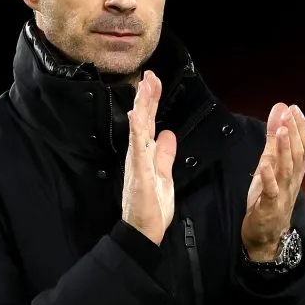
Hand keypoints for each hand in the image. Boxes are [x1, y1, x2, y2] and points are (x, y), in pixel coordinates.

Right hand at [121, 70, 177, 245]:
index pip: (148, 122)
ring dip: (142, 107)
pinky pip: (137, 150)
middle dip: (146, 96)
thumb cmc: (152, 206)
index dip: (151, 101)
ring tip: (144, 87)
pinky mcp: (139, 173)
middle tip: (149, 74)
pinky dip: (136, 133)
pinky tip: (135, 117)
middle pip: (142, 120)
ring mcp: (137, 162)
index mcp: (145, 153)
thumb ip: (165, 155)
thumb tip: (169, 134)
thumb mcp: (164, 175)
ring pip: (138, 129)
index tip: (153, 80)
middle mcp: (138, 154)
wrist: (144, 231)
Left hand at [241, 103, 304, 261]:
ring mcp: (281, 194)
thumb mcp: (269, 166)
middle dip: (293, 133)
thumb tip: (279, 112)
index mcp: (294, 171)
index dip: (300, 127)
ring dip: (284, 150)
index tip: (294, 109)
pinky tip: (264, 164)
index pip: (304, 147)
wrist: (266, 237)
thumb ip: (273, 141)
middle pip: (297, 155)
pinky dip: (268, 178)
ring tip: (280, 131)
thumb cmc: (269, 199)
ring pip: (286, 170)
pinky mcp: (268, 207)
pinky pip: (270, 191)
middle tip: (289, 114)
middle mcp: (292, 181)